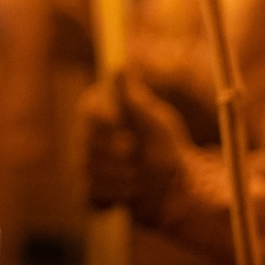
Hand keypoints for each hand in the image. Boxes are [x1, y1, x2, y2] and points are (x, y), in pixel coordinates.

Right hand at [81, 70, 201, 226]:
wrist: (176, 190)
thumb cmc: (168, 150)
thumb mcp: (156, 121)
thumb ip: (135, 99)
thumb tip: (118, 68)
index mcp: (105, 116)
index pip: (88, 112)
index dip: (102, 120)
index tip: (120, 125)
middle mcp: (90, 140)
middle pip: (88, 145)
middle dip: (120, 154)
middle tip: (138, 154)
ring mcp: (88, 168)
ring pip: (92, 172)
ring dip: (124, 177)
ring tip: (142, 178)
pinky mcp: (91, 194)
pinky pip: (93, 195)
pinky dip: (118, 195)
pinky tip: (133, 193)